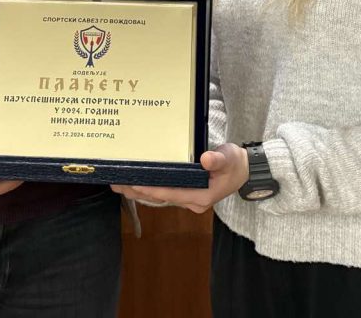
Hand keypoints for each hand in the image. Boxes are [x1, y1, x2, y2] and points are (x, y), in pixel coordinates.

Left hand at [111, 142, 248, 213]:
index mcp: (201, 197)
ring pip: (159, 198)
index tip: (134, 184)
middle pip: (160, 198)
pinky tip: (135, 184)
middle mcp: (192, 202)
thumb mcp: (230, 158)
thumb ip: (218, 160)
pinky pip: (163, 194)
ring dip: (139, 192)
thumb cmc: (235, 163)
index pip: (170, 194)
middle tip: (117, 184)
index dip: (152, 190)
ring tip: (119, 185)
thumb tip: (206, 160)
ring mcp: (188, 200)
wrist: (244, 170)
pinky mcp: (186, 194)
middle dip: (138, 192)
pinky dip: (148, 189)